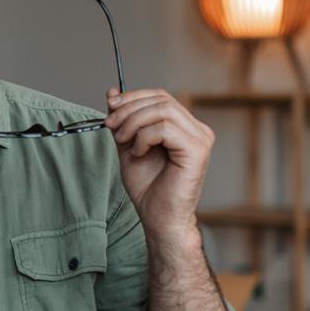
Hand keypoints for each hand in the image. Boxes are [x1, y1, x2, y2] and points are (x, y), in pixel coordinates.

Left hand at [104, 87, 213, 240]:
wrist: (158, 217)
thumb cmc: (148, 187)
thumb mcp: (127, 146)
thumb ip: (122, 121)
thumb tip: (112, 93)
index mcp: (183, 126)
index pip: (160, 96)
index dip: (133, 97)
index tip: (109, 106)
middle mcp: (197, 129)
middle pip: (161, 99)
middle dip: (128, 109)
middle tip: (110, 126)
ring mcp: (200, 138)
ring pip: (163, 110)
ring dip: (133, 123)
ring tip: (123, 141)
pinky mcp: (197, 150)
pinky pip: (165, 129)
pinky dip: (144, 138)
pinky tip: (139, 153)